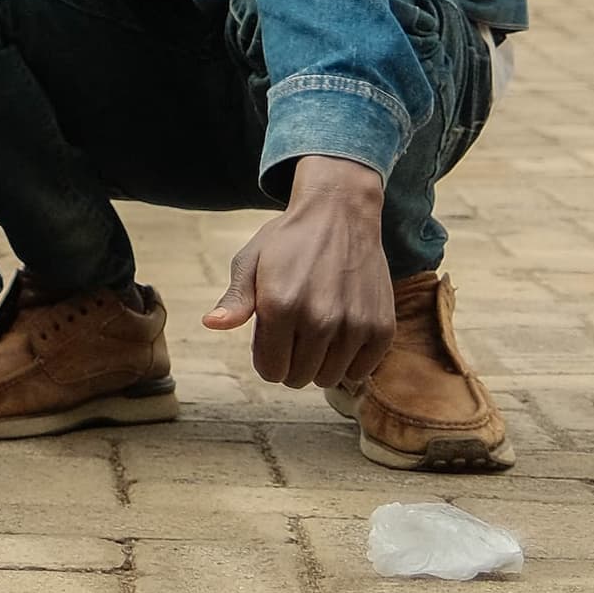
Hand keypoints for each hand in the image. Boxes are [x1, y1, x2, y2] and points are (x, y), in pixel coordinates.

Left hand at [205, 157, 395, 389]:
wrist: (341, 213)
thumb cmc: (289, 240)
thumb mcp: (251, 261)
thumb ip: (235, 299)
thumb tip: (211, 324)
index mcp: (279, 305)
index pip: (270, 369)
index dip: (266, 358)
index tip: (270, 339)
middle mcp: (319, 319)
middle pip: (298, 378)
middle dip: (290, 362)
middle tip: (293, 332)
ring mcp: (355, 325)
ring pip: (329, 379)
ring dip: (319, 363)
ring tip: (316, 332)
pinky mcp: (382, 328)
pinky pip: (360, 372)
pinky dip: (349, 362)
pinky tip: (341, 335)